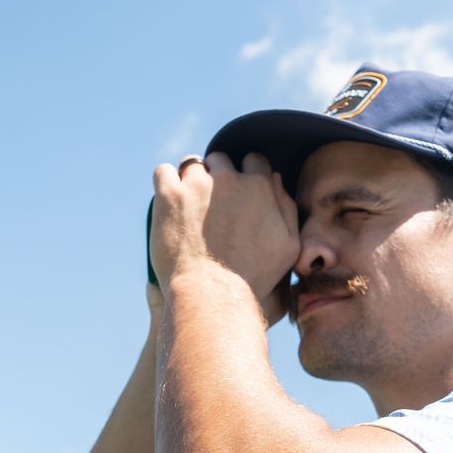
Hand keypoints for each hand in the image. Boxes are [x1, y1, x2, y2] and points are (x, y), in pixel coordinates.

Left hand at [150, 152, 298, 324]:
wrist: (213, 294)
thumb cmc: (254, 277)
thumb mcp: (289, 246)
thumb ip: (286, 207)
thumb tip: (275, 178)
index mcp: (259, 186)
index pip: (253, 160)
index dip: (245, 174)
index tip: (237, 193)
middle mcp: (229, 179)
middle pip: (221, 159)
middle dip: (217, 176)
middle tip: (210, 203)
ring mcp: (197, 185)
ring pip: (191, 164)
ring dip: (190, 180)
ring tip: (188, 205)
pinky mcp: (169, 196)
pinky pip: (163, 172)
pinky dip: (165, 183)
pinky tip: (168, 201)